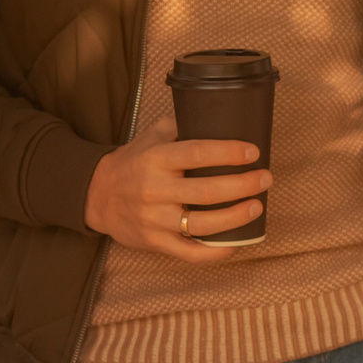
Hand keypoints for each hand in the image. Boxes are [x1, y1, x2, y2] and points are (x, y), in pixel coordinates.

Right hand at [83, 115, 269, 262]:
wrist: (97, 196)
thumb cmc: (134, 162)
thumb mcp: (152, 136)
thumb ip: (183, 123)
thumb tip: (221, 110)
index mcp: (155, 159)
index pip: (197, 153)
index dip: (228, 153)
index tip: (253, 152)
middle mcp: (154, 190)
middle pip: (207, 191)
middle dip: (242, 185)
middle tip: (266, 178)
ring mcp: (154, 220)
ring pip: (202, 224)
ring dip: (235, 217)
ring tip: (257, 206)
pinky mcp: (155, 242)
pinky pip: (190, 253)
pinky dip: (215, 252)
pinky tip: (236, 244)